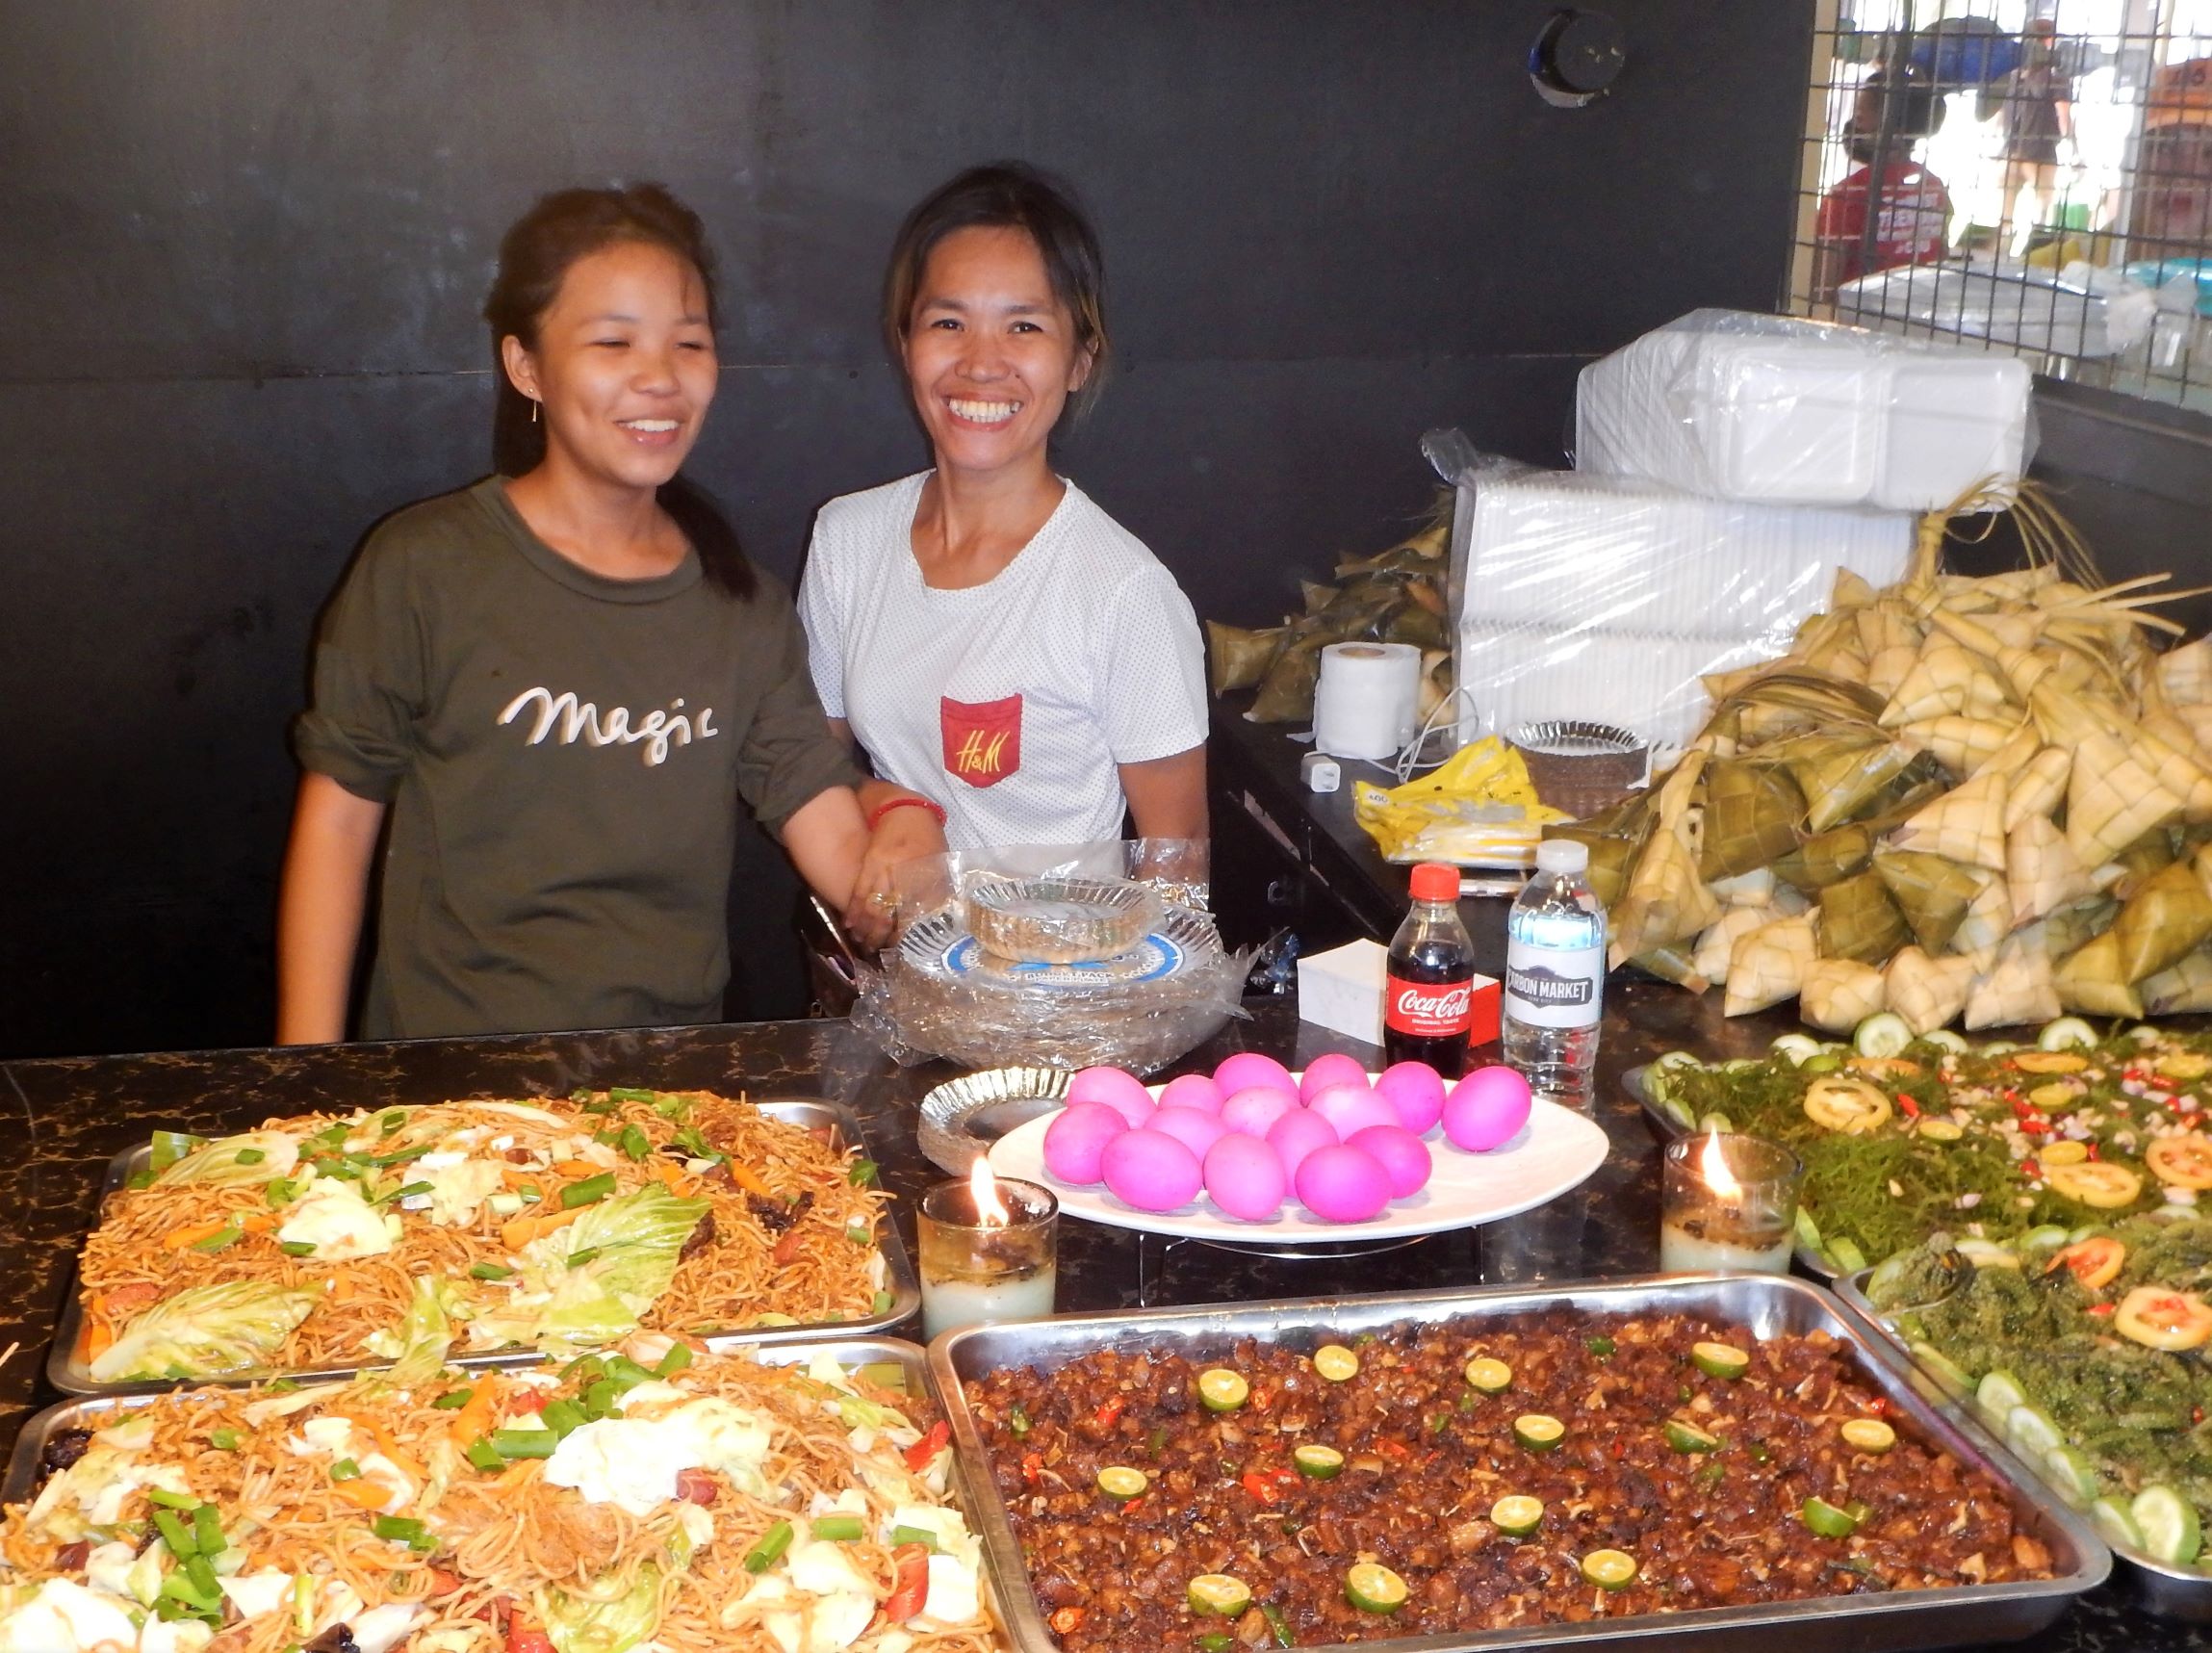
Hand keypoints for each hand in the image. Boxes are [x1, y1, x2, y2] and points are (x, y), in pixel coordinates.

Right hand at [842, 801, 947, 948]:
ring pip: (875, 906)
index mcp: (927, 875)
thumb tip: (939, 914)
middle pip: (894, 913)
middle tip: (882, 953)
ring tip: (865, 945)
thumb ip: (938, 887)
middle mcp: (906, 875)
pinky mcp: (869, 864)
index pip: (920, 912)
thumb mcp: (939, 860)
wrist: (904, 808)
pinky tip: (850, 925)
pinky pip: (860, 891)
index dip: (911, 933)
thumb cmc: (927, 835)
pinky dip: (854, 910)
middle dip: (886, 936)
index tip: (907, 949)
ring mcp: (885, 870)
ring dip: (868, 929)